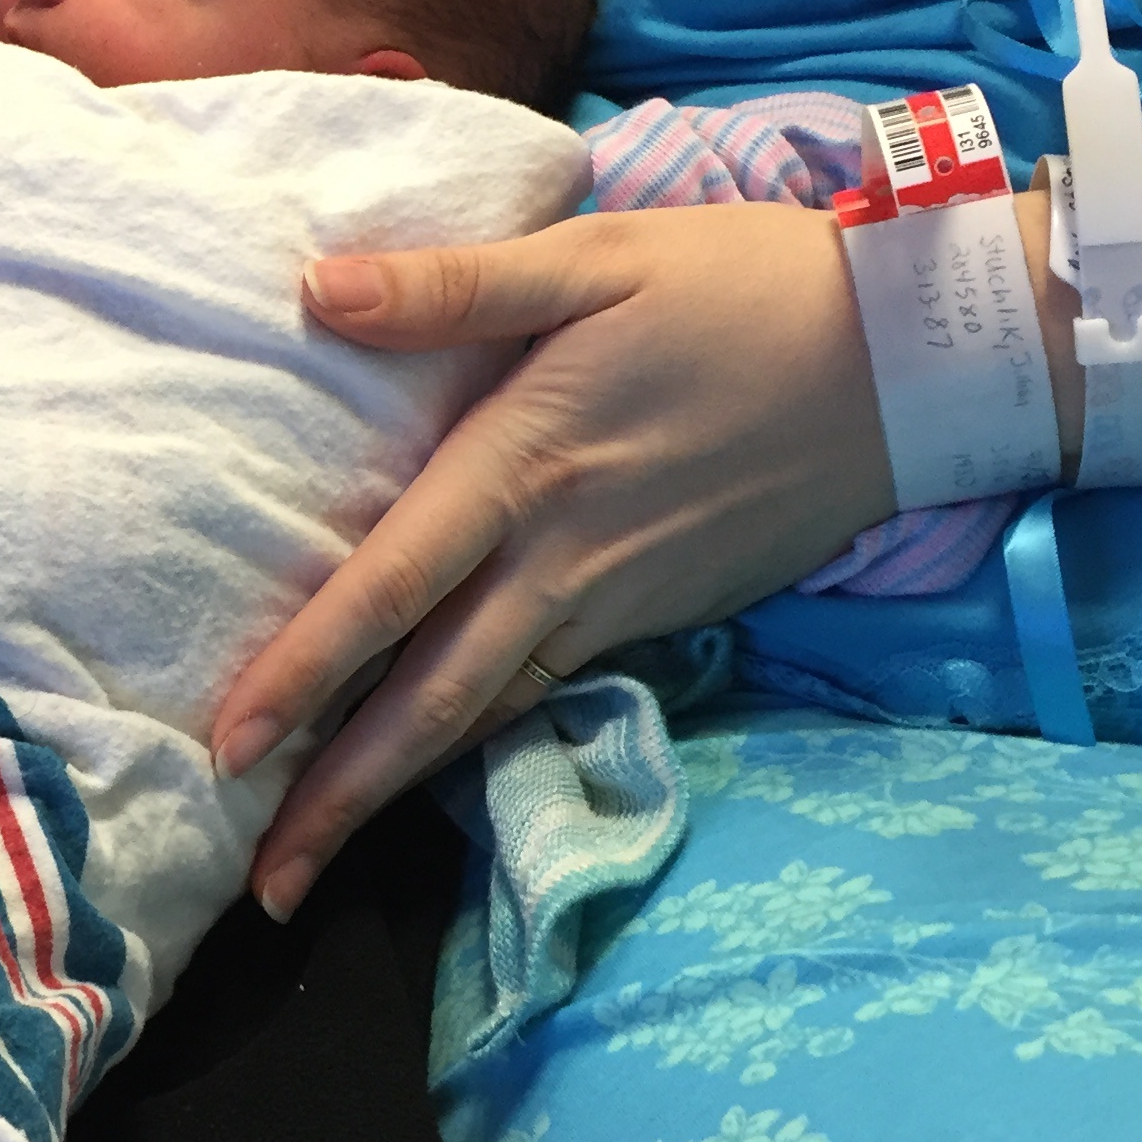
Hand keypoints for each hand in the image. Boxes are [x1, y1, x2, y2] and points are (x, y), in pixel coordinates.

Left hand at [210, 202, 904, 915]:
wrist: (909, 355)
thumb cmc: (741, 287)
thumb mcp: (595, 257)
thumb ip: (454, 287)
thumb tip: (315, 287)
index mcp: (521, 468)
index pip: (389, 589)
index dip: (306, 672)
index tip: (231, 747)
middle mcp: (560, 558)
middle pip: (431, 699)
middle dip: (341, 796)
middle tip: (263, 883)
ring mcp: (615, 599)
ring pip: (486, 713)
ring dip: (400, 791)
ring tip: (319, 859)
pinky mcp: (660, 613)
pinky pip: (547, 691)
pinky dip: (480, 744)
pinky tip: (431, 772)